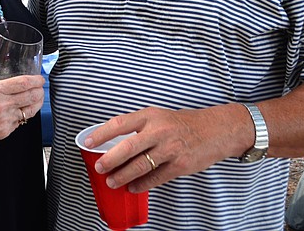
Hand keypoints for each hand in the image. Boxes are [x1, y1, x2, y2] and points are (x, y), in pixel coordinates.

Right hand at [0, 54, 44, 148]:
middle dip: (40, 91)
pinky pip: (19, 122)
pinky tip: (21, 110)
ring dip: (36, 104)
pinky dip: (22, 115)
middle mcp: (1, 106)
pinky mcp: (4, 132)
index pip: (22, 83)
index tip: (39, 78)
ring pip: (29, 111)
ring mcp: (4, 120)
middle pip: (31, 97)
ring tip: (37, 99)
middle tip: (40, 87)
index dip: (35, 80)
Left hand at [85, 104, 247, 192]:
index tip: (89, 142)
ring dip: (123, 176)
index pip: (120, 124)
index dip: (101, 134)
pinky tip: (133, 187)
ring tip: (112, 181)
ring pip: (140, 165)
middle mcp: (159, 131)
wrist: (215, 130)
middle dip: (110, 160)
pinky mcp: (179, 165)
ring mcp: (169, 149)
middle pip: (128, 147)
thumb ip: (139, 127)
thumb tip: (115, 142)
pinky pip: (155, 178)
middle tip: (99, 167)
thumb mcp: (159, 116)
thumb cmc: (183, 123)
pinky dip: (142, 184)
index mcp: (150, 116)